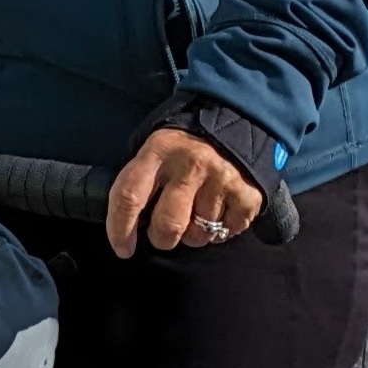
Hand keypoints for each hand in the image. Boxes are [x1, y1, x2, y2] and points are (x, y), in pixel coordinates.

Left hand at [106, 128, 263, 257]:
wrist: (237, 118)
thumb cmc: (185, 144)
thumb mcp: (156, 148)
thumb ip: (141, 179)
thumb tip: (126, 221)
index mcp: (158, 151)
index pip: (129, 196)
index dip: (120, 229)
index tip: (123, 249)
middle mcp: (190, 164)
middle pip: (167, 224)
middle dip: (161, 239)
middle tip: (163, 234)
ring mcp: (221, 179)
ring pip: (198, 234)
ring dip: (193, 235)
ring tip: (195, 216)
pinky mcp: (247, 193)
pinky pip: (228, 231)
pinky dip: (221, 230)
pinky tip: (219, 211)